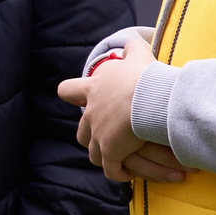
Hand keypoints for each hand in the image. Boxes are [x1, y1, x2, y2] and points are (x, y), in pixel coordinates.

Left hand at [61, 37, 181, 183]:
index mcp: (93, 90)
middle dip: (90, 135)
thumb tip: (133, 41)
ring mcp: (99, 136)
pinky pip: (111, 170)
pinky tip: (127, 174)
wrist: (148, 98)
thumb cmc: (142, 77)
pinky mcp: (111, 153)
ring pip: (93, 153)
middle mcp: (91, 114)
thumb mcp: (137, 57)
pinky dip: (118, 173)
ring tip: (118, 158)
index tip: (75, 97)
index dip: (71, 94)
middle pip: (81, 131)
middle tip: (106, 135)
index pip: (67, 91)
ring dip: (103, 155)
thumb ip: (133, 49)